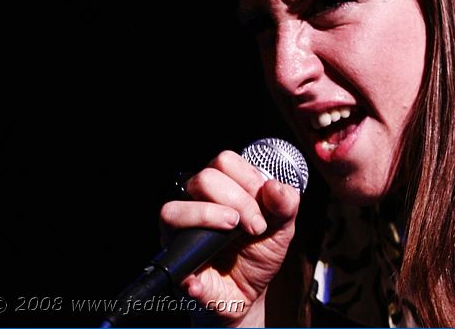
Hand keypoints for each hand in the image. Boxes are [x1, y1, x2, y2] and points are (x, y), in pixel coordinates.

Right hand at [159, 150, 300, 326]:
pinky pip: (169, 257)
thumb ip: (286, 204)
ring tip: (232, 230)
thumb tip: (274, 187)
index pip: (224, 161)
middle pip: (203, 179)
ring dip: (207, 217)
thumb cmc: (260, 251)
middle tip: (255, 227)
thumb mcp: (283, 227)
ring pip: (173, 210)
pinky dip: (189, 270)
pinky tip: (204, 279)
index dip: (248, 179)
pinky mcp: (174, 261)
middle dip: (237, 201)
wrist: (251, 292)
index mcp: (223, 188)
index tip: (265, 207)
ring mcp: (181, 232)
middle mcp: (197, 203)